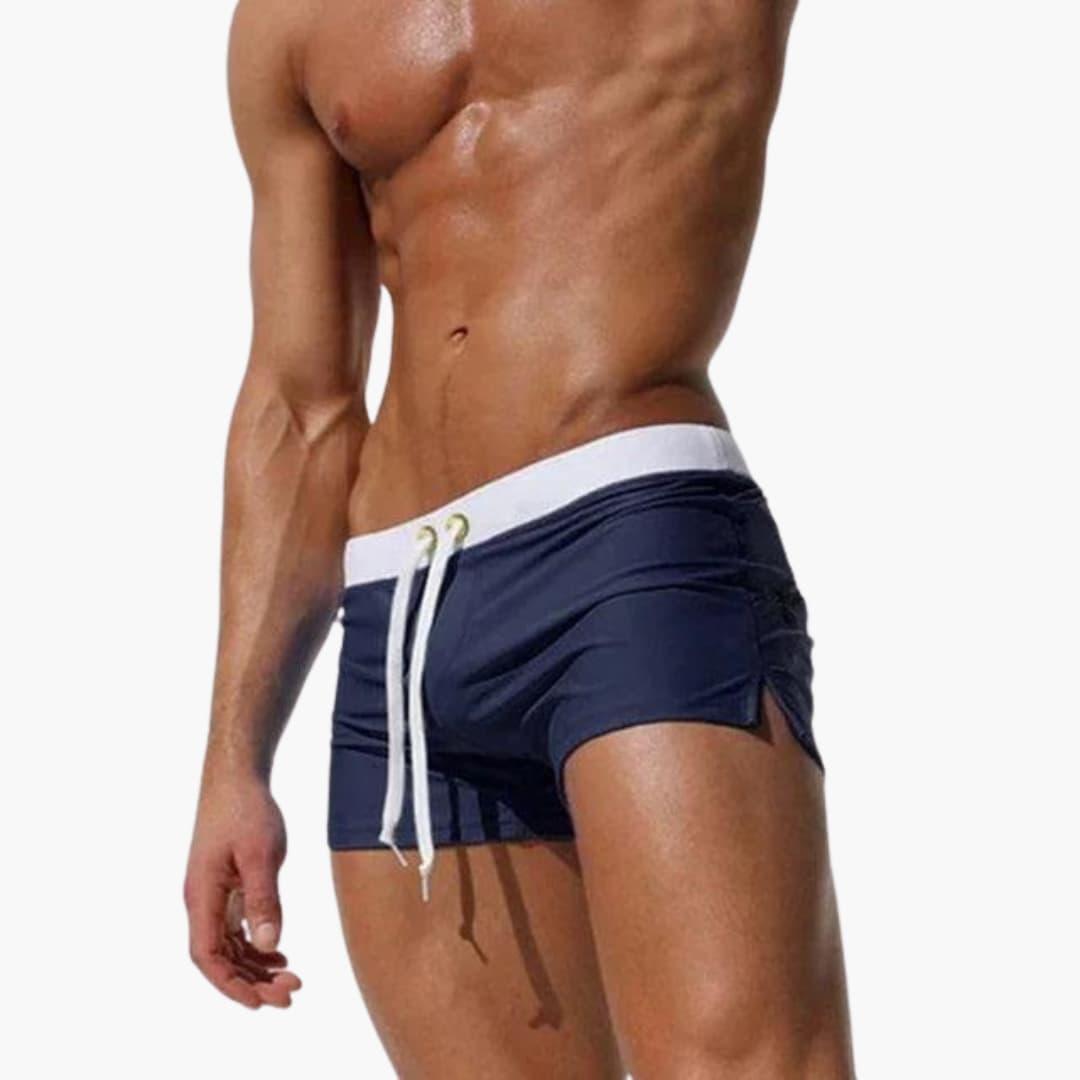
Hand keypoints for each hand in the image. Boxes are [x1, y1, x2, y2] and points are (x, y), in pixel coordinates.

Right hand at [184, 777, 301, 1007]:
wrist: (237, 777)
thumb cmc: (246, 809)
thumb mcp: (260, 854)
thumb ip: (263, 899)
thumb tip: (267, 945)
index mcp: (202, 896)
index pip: (208, 956)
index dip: (231, 984)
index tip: (261, 1001)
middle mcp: (202, 901)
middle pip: (220, 957)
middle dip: (252, 981)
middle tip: (291, 992)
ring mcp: (212, 894)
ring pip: (229, 945)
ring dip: (256, 966)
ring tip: (291, 977)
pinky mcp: (225, 885)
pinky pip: (236, 928)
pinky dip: (255, 945)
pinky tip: (279, 954)